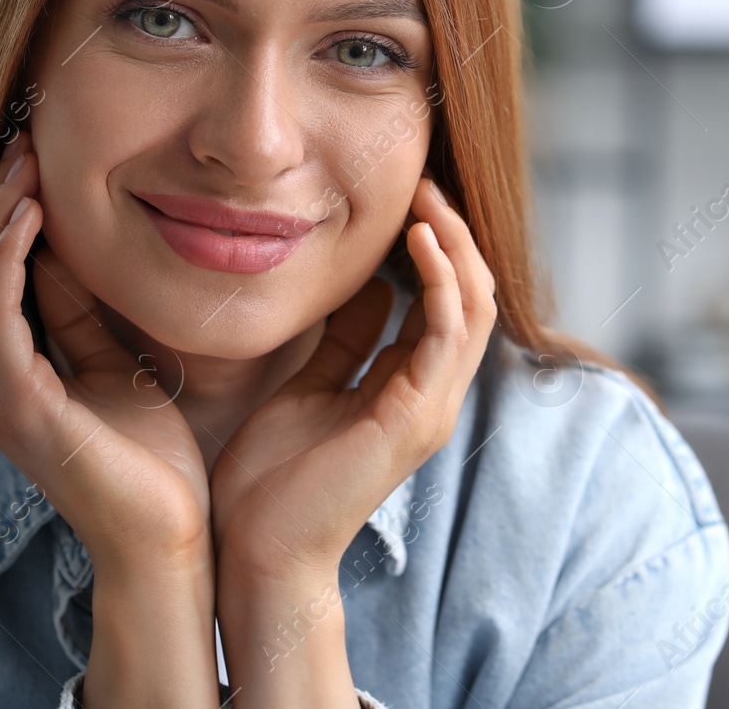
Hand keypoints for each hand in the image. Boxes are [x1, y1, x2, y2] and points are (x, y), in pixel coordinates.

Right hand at [0, 129, 209, 568]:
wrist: (172, 537)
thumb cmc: (158, 459)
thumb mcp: (120, 364)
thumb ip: (87, 314)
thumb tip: (74, 251)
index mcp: (9, 376)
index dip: (6, 215)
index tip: (36, 158)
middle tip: (25, 142)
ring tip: (26, 162)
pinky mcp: (16, 405)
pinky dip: (9, 256)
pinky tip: (32, 214)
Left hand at [210, 175, 496, 579]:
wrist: (256, 550)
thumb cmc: (272, 478)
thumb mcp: (309, 385)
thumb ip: (345, 342)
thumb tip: (366, 290)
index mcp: (408, 388)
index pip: (445, 301)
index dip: (434, 244)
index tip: (407, 192)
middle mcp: (431, 394)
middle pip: (471, 296)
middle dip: (453, 232)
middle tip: (424, 178)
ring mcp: (430, 407)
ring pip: (473, 307)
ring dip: (455, 244)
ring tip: (427, 196)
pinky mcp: (416, 416)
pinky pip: (447, 332)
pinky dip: (441, 280)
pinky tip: (419, 240)